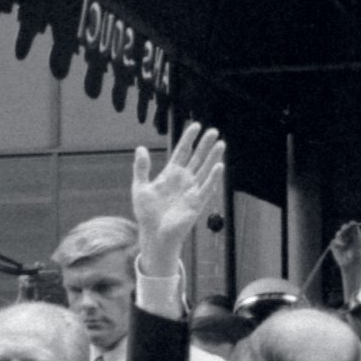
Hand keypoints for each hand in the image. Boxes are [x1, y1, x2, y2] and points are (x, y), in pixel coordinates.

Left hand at [133, 126, 224, 261]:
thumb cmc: (147, 213)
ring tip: (221, 143)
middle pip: (197, 158)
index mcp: (171, 174)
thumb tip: (140, 148)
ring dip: (213, 157)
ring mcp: (191, 190)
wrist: (154, 234)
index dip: (189, 139)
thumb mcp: (140, 187)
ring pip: (205, 170)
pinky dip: (213, 177)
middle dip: (205, 145)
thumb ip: (142, 168)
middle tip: (214, 131)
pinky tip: (219, 166)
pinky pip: (206, 188)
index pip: (182, 152)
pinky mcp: (196, 203)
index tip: (195, 125)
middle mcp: (184, 180)